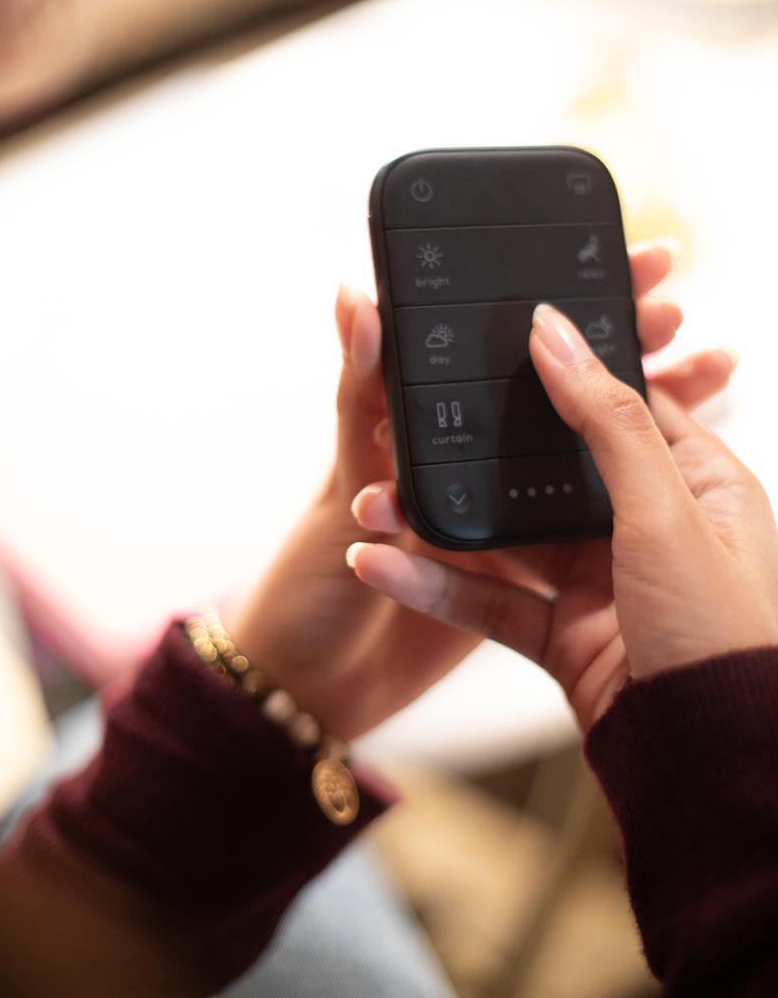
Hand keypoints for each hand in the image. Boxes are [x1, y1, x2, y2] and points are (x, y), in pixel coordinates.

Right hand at [231, 244, 736, 738]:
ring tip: (375, 505)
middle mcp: (647, 527)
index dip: (564, 378)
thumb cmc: (723, 635)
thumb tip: (556, 333)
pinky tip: (385, 567)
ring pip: (506, 539)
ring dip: (442, 526)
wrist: (709, 764)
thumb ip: (606, 421)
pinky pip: (490, 602)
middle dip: (478, 457)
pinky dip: (438, 588)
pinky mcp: (562, 634)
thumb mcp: (667, 509)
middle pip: (547, 473)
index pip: (622, 408)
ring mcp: (600, 581)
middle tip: (413, 429)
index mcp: (695, 485)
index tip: (500, 347)